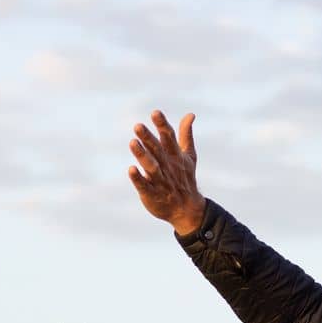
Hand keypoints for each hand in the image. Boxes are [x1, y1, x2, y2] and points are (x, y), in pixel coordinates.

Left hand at [127, 110, 206, 235]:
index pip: (168, 138)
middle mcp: (168, 166)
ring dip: (142, 155)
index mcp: (175, 156)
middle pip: (157, 150)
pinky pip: (145, 186)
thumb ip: (186, 135)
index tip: (155, 113)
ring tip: (132, 143)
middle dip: (148, 138)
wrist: (187, 210)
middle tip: (137, 126)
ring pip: (151, 167)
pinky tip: (130, 170)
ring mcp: (160, 181)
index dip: (162, 125)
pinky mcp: (152, 194)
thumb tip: (190, 114)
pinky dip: (138, 179)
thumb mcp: (188, 155)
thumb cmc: (185, 179)